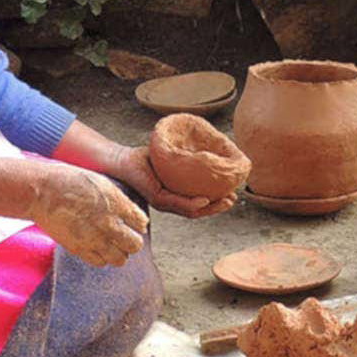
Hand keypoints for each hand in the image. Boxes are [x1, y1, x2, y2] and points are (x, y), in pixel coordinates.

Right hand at [26, 164, 148, 266]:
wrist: (43, 191)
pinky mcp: (79, 249)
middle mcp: (109, 223)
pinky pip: (100, 262)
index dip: (138, 224)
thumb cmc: (70, 181)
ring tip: (110, 244)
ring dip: (118, 253)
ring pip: (120, 259)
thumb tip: (131, 214)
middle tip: (124, 236)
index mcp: (117, 204)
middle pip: (135, 245)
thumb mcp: (102, 183)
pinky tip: (96, 248)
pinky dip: (101, 258)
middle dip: (132, 241)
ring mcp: (94, 238)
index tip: (133, 223)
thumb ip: (119, 200)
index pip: (142, 223)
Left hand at [112, 146, 236, 218]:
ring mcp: (163, 202)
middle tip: (233, 199)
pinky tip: (204, 199)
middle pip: (198, 211)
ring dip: (210, 209)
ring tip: (225, 201)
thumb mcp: (173, 156)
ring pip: (190, 211)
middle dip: (217, 208)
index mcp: (175, 196)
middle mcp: (170, 203)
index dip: (216, 202)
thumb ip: (188, 157)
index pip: (199, 204)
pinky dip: (192, 203)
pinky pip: (177, 203)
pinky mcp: (156, 197)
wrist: (123, 158)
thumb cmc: (147, 156)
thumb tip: (210, 145)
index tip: (232, 195)